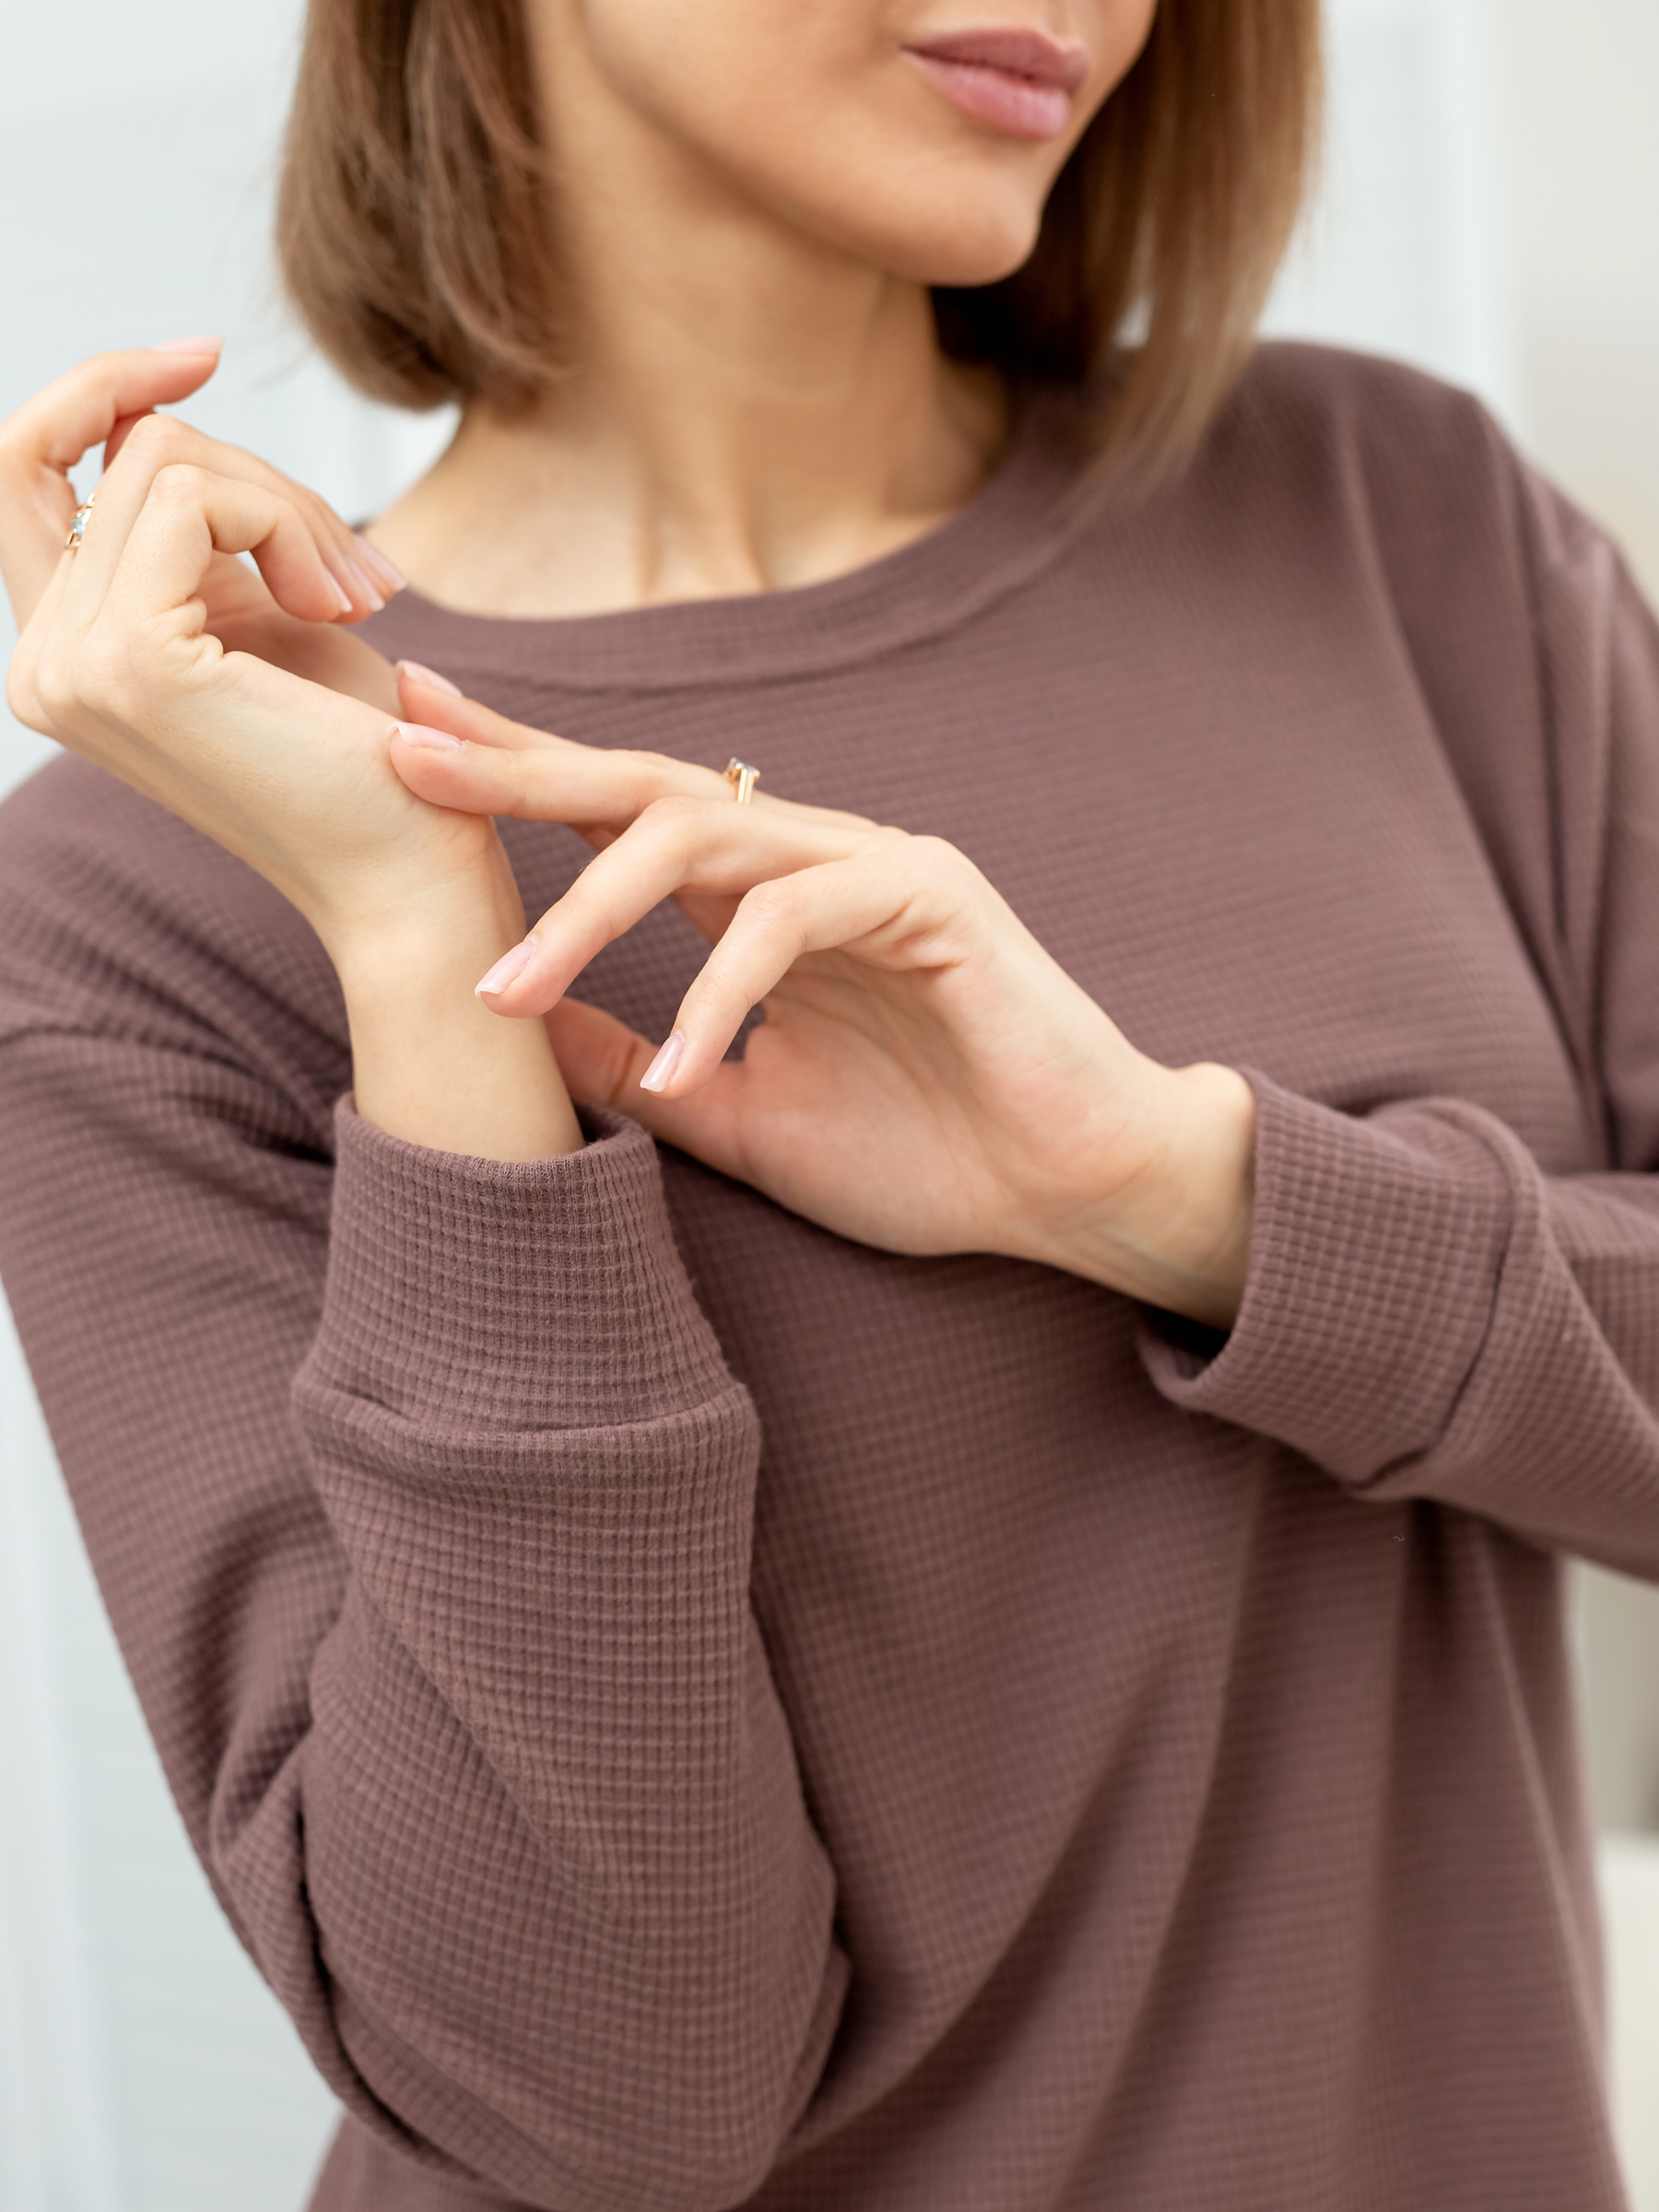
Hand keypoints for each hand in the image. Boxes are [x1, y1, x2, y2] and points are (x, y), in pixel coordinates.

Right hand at [0, 346, 490, 954]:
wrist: (416, 878)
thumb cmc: (371, 756)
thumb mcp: (267, 609)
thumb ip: (194, 526)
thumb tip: (147, 410)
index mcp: (65, 655)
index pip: (27, 466)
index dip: (102, 388)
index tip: (203, 355)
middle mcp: (42, 667)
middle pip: (119, 450)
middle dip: (258, 477)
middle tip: (360, 577)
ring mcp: (72, 669)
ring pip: (166, 460)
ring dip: (295, 509)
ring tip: (359, 601)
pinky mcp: (130, 664)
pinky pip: (195, 494)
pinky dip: (290, 525)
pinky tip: (343, 612)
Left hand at [389, 680, 1256, 1322]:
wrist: (1070, 1196)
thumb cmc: (925, 1156)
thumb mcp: (737, 1115)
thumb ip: (635, 1062)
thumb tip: (518, 1028)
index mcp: (761, 899)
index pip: (618, 819)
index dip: (514, 779)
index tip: (405, 749)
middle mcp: (808, 859)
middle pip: (641, 792)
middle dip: (516, 772)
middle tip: (400, 754)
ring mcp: (873, 866)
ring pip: (703, 840)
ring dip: (589, 912)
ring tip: (498, 991)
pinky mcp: (932, 899)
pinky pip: (795, 920)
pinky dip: (721, 991)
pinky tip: (676, 1067)